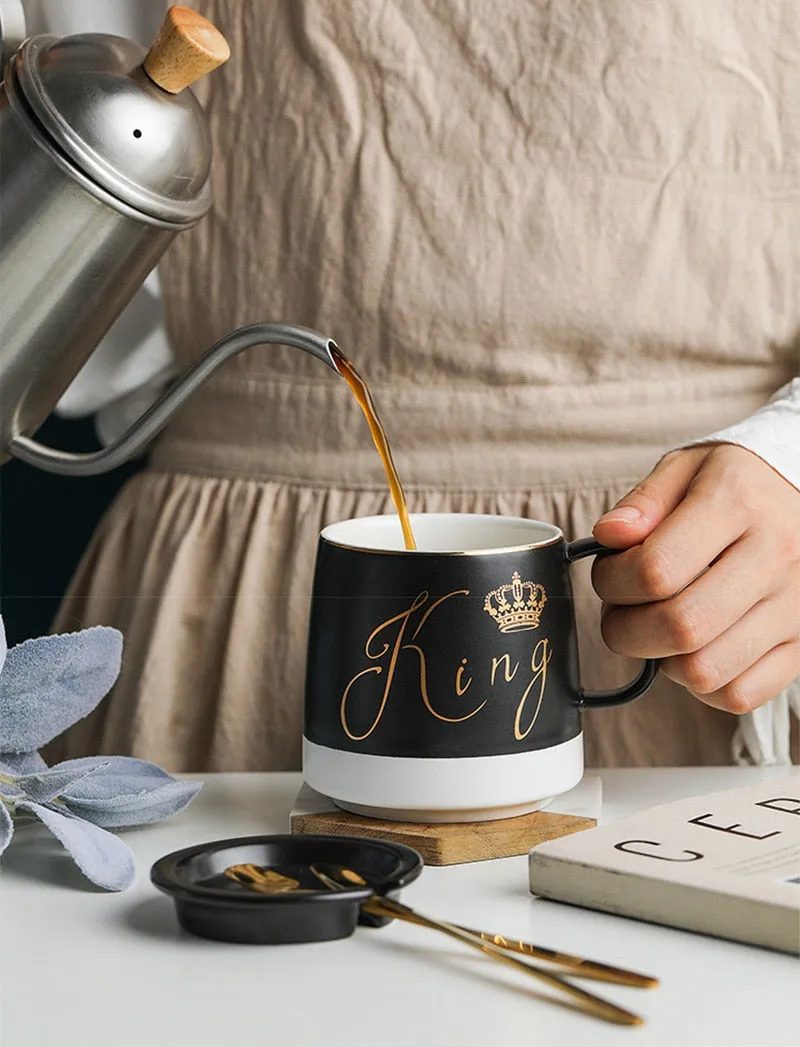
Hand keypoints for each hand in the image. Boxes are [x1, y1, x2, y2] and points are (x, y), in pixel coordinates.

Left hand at [591, 444, 799, 714]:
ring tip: (659, 631)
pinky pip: (740, 694)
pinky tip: (695, 651)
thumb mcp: (687, 469)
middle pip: (679, 626)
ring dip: (662, 661)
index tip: (609, 577)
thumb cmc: (736, 486)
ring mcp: (795, 605)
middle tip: (621, 614)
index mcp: (737, 503)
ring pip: (706, 670)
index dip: (612, 583)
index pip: (655, 569)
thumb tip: (608, 536)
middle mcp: (775, 555)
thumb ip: (643, 501)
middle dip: (627, 631)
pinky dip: (703, 685)